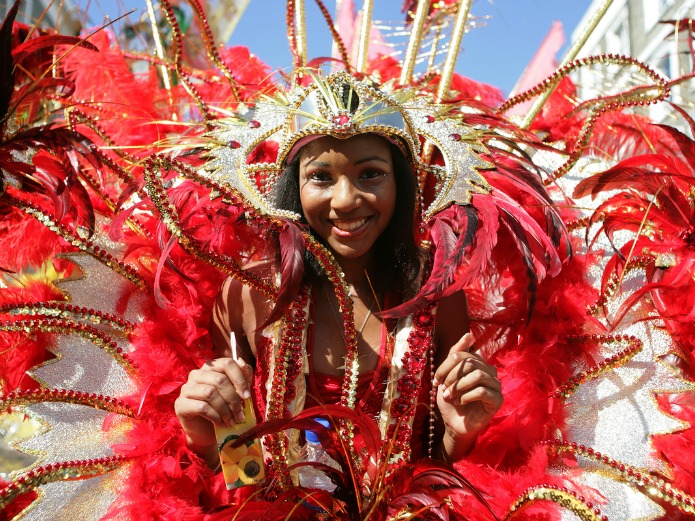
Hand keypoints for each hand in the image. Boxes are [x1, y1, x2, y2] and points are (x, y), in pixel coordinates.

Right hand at [174, 358, 253, 465]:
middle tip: (240, 414)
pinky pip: (202, 407)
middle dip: (234, 399)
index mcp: (211, 367)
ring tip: (232, 421)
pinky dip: (215, 416)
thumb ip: (243, 377)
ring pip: (210, 393)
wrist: (207, 432)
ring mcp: (186, 388)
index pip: (227, 363)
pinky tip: (220, 423)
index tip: (247, 396)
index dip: (240, 379)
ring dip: (225, 409)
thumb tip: (243, 362)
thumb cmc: (223, 409)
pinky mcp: (181, 404)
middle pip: (219, 380)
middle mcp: (197, 374)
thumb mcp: (237, 393)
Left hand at [433, 333, 501, 458]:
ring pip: (478, 375)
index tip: (436, 380)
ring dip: (459, 386)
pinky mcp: (497, 400)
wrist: (454, 424)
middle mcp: (489, 372)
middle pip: (471, 363)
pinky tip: (461, 402)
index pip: (463, 354)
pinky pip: (483, 391)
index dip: (446, 366)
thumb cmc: (451, 400)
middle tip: (443, 389)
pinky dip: (467, 396)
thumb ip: (455, 355)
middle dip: (452, 376)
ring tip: (450, 396)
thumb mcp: (448, 376)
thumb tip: (468, 334)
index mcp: (478, 364)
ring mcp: (495, 386)